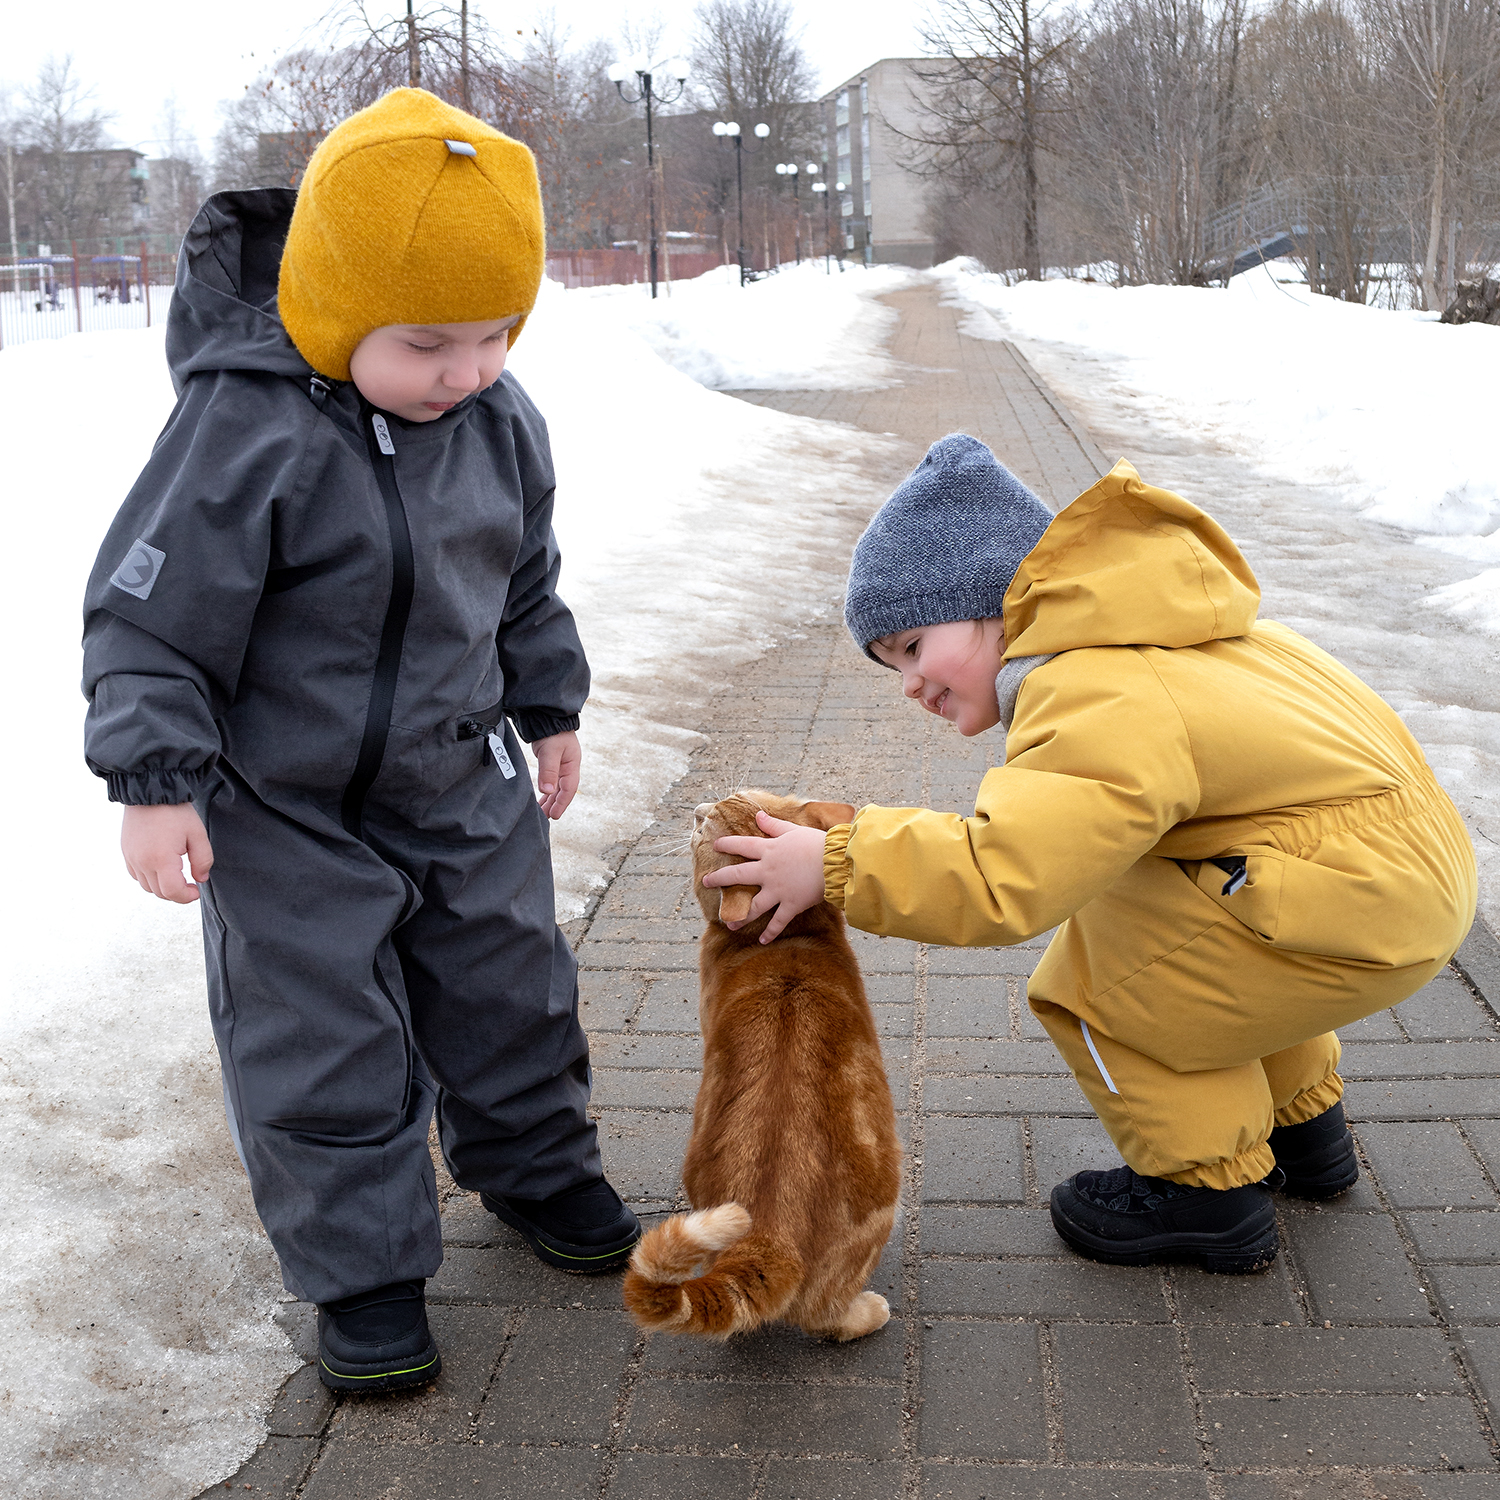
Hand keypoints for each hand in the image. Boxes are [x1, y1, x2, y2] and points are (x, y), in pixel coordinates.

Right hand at [121, 803, 212, 903]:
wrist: (151, 791)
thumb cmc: (175, 811)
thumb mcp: (197, 834)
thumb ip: (203, 860)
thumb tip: (201, 879)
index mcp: (161, 859)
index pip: (172, 892)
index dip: (186, 897)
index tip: (196, 890)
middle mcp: (142, 862)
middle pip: (159, 892)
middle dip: (177, 893)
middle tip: (190, 884)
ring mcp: (131, 858)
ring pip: (146, 886)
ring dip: (162, 887)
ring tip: (177, 875)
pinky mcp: (126, 852)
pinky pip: (136, 875)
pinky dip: (149, 878)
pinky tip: (161, 868)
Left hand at [533, 730, 580, 818]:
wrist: (547, 718)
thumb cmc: (553, 732)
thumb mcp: (551, 751)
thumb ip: (548, 770)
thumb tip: (547, 791)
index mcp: (572, 766)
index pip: (568, 789)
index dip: (562, 803)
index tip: (554, 816)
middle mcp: (568, 768)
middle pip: (563, 791)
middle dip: (555, 805)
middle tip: (546, 818)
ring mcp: (560, 766)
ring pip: (556, 788)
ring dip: (550, 800)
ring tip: (543, 812)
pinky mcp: (552, 764)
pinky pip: (551, 782)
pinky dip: (547, 791)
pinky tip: (542, 798)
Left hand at [700, 810, 827, 942]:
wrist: (835, 863)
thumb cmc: (818, 844)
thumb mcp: (793, 830)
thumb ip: (774, 825)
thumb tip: (758, 815)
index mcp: (769, 850)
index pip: (742, 845)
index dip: (727, 844)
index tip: (715, 845)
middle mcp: (768, 871)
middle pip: (738, 875)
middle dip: (720, 879)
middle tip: (706, 882)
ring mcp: (778, 890)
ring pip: (754, 906)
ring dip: (740, 916)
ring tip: (729, 924)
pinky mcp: (791, 904)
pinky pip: (778, 922)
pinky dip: (771, 932)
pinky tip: (762, 940)